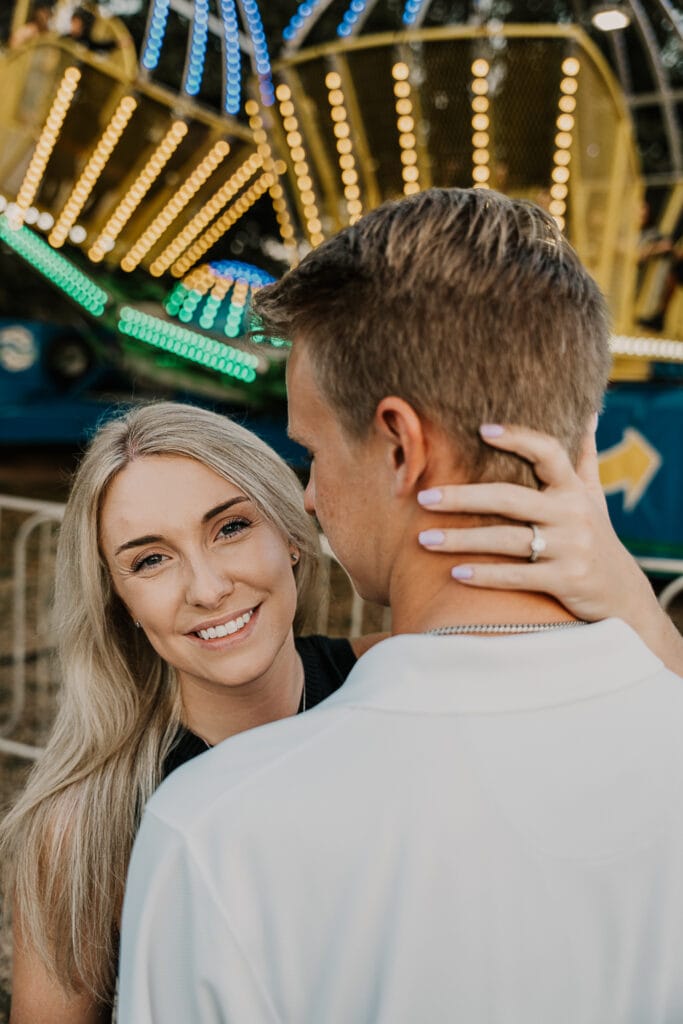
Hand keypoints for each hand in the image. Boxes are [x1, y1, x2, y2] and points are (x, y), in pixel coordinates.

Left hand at [417, 424, 682, 673]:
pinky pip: (517, 577)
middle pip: (509, 498)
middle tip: (423, 497)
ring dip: (461, 540)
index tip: (481, 429)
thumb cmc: (595, 538)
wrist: (622, 596)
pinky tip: (454, 574)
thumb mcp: (594, 497)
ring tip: (424, 539)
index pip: (548, 453)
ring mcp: (570, 548)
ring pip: (506, 540)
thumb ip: (584, 457)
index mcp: (574, 489)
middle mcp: (573, 514)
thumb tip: (588, 411)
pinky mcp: (566, 580)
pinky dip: (485, 576)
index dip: (518, 438)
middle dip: (462, 497)